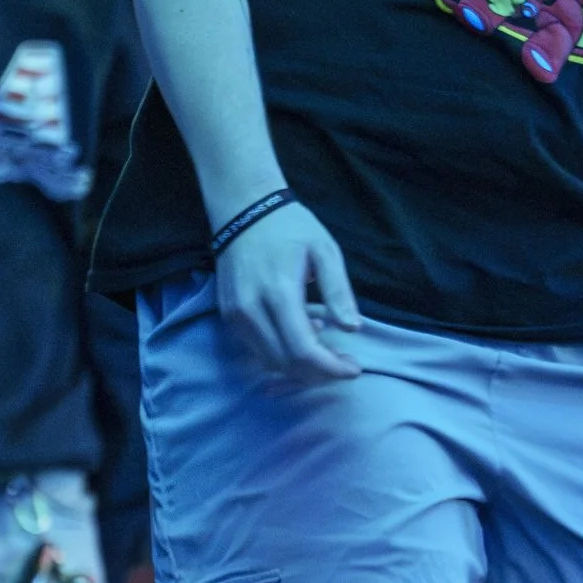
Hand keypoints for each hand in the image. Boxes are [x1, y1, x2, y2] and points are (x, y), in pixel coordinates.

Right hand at [213, 198, 362, 385]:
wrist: (243, 210)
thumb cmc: (290, 227)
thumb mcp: (324, 250)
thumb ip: (338, 291)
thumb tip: (352, 328)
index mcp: (279, 292)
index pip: (303, 350)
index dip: (330, 368)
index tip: (354, 368)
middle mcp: (251, 309)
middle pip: (286, 363)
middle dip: (319, 372)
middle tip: (344, 363)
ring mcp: (235, 315)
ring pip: (269, 362)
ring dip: (300, 367)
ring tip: (325, 349)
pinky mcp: (228, 315)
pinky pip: (256, 349)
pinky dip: (282, 354)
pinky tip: (301, 334)